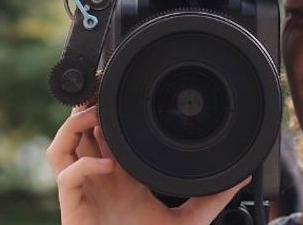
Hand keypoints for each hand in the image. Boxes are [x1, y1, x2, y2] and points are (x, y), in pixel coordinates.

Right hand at [48, 105, 247, 224]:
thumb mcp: (189, 220)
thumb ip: (212, 198)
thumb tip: (242, 178)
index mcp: (121, 176)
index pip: (107, 134)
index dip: (109, 111)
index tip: (123, 90)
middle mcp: (100, 179)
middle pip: (79, 133)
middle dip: (86, 109)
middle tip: (102, 91)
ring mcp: (84, 192)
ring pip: (61, 148)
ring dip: (73, 127)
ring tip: (95, 118)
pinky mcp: (74, 207)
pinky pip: (67, 177)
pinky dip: (83, 166)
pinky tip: (106, 166)